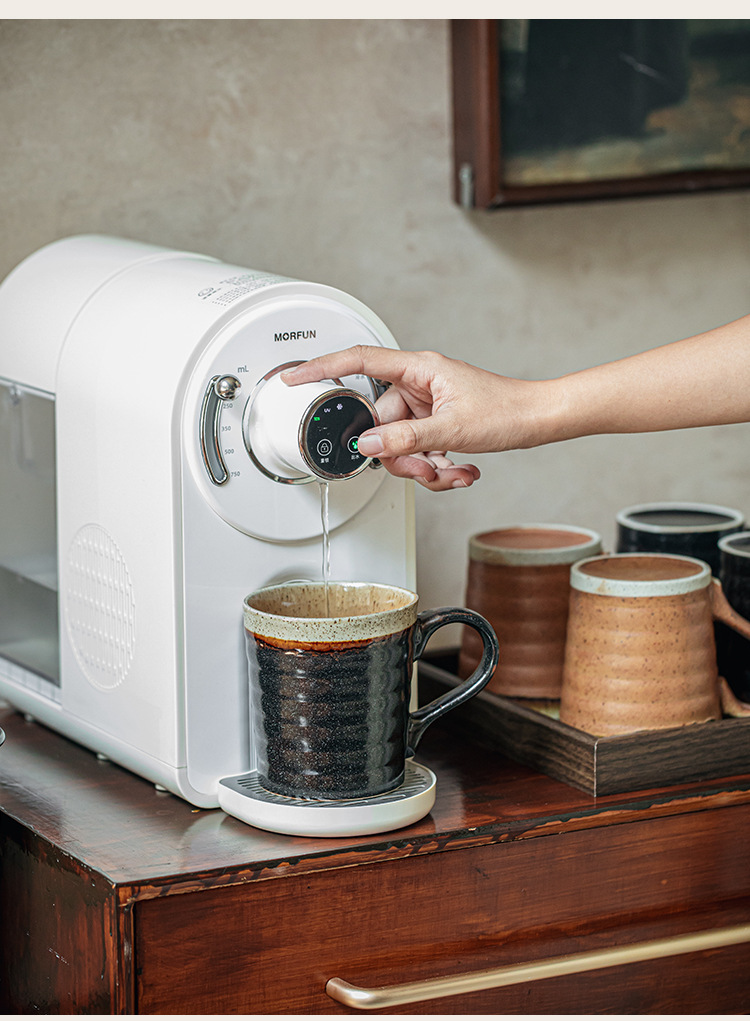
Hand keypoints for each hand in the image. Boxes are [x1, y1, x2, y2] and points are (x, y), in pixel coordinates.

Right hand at [281, 347, 526, 490]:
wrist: (538, 421)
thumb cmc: (508, 410)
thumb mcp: (453, 429)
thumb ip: (406, 438)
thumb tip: (369, 445)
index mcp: (418, 369)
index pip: (359, 361)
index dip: (322, 368)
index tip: (294, 378)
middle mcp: (418, 385)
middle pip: (380, 424)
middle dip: (401, 456)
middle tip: (423, 468)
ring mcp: (426, 407)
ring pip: (399, 444)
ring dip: (422, 467)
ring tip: (450, 471)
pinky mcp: (436, 425)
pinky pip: (417, 451)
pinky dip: (435, 468)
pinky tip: (459, 470)